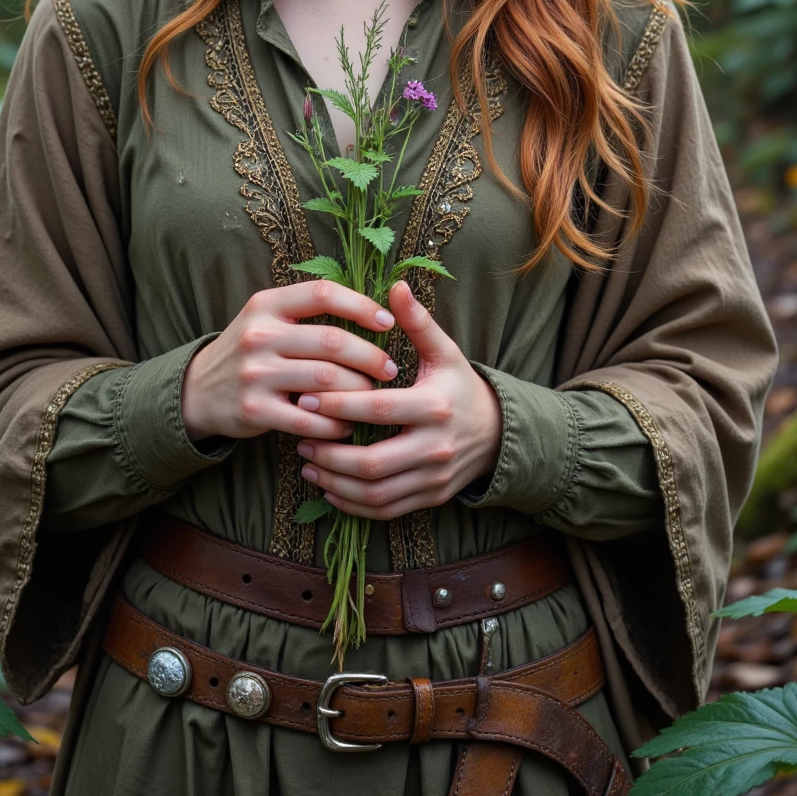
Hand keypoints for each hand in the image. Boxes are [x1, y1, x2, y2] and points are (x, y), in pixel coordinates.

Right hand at [181, 281, 397, 443]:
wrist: (198, 391)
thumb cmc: (250, 351)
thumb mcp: (267, 318)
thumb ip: (307, 312)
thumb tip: (373, 312)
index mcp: (266, 305)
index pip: (322, 294)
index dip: (361, 305)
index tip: (388, 322)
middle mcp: (258, 335)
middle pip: (331, 342)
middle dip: (370, 357)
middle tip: (390, 369)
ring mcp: (254, 374)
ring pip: (326, 381)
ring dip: (358, 392)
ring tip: (372, 397)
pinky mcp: (255, 410)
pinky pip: (310, 419)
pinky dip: (335, 424)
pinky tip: (346, 425)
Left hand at [293, 280, 502, 518]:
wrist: (496, 434)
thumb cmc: (460, 386)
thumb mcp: (445, 352)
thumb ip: (418, 322)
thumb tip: (396, 284)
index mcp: (435, 407)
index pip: (378, 410)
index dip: (338, 405)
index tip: (305, 396)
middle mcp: (435, 447)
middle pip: (373, 462)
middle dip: (330, 452)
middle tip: (300, 436)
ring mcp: (433, 479)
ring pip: (375, 492)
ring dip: (335, 481)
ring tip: (308, 461)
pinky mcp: (430, 499)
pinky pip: (385, 510)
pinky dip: (353, 504)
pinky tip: (328, 487)